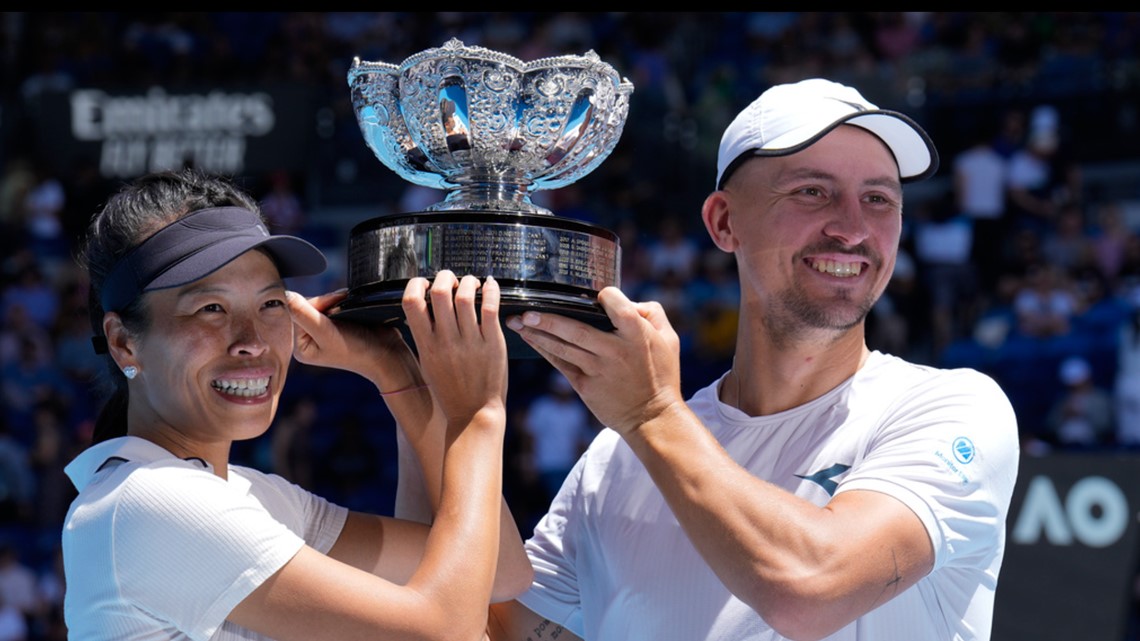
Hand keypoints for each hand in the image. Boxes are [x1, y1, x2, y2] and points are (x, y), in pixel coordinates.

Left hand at [288, 289, 417, 385]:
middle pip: (308, 306)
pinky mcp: (338, 325)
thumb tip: (286, 295)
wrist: (388, 355)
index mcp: (301, 347)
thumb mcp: (328, 333)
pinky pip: (334, 305)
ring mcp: (325, 332)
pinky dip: (342, 301)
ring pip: (322, 303)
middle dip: (326, 301)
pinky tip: (352, 306)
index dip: (315, 303)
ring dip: (335, 300)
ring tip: (349, 306)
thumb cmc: (358, 349)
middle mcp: (310, 339)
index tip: (334, 307)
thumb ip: (305, 315)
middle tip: (344, 304)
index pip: (297, 312)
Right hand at [402, 272, 507, 428]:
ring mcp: (470, 342)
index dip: (416, 285)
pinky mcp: (493, 344)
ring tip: (470, 283)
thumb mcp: (428, 363)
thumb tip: (421, 308)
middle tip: (450, 278)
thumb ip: (424, 337)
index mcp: (426, 346)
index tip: (425, 283)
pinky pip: (491, 308)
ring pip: (466, 297)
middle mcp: (446, 342)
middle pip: (440, 292)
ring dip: (467, 281)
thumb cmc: (449, 389)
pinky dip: (491, 290)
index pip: (411, 303)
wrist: (473, 415)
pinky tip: (490, 285)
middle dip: (444, 276)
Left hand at [505, 286, 683, 436]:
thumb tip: (628, 300)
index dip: (606, 296)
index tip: (597, 294)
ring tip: (517, 322)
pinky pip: (562, 364)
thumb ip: (652, 313)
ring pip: (563, 347)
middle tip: (526, 310)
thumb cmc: (661, 374)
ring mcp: (598, 369)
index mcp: (637, 335)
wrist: (652, 418)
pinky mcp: (586, 386)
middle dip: (549, 319)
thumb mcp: (669, 339)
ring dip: (538, 334)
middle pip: (577, 329)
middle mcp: (615, 350)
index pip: (616, 305)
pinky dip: (545, 351)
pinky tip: (530, 339)